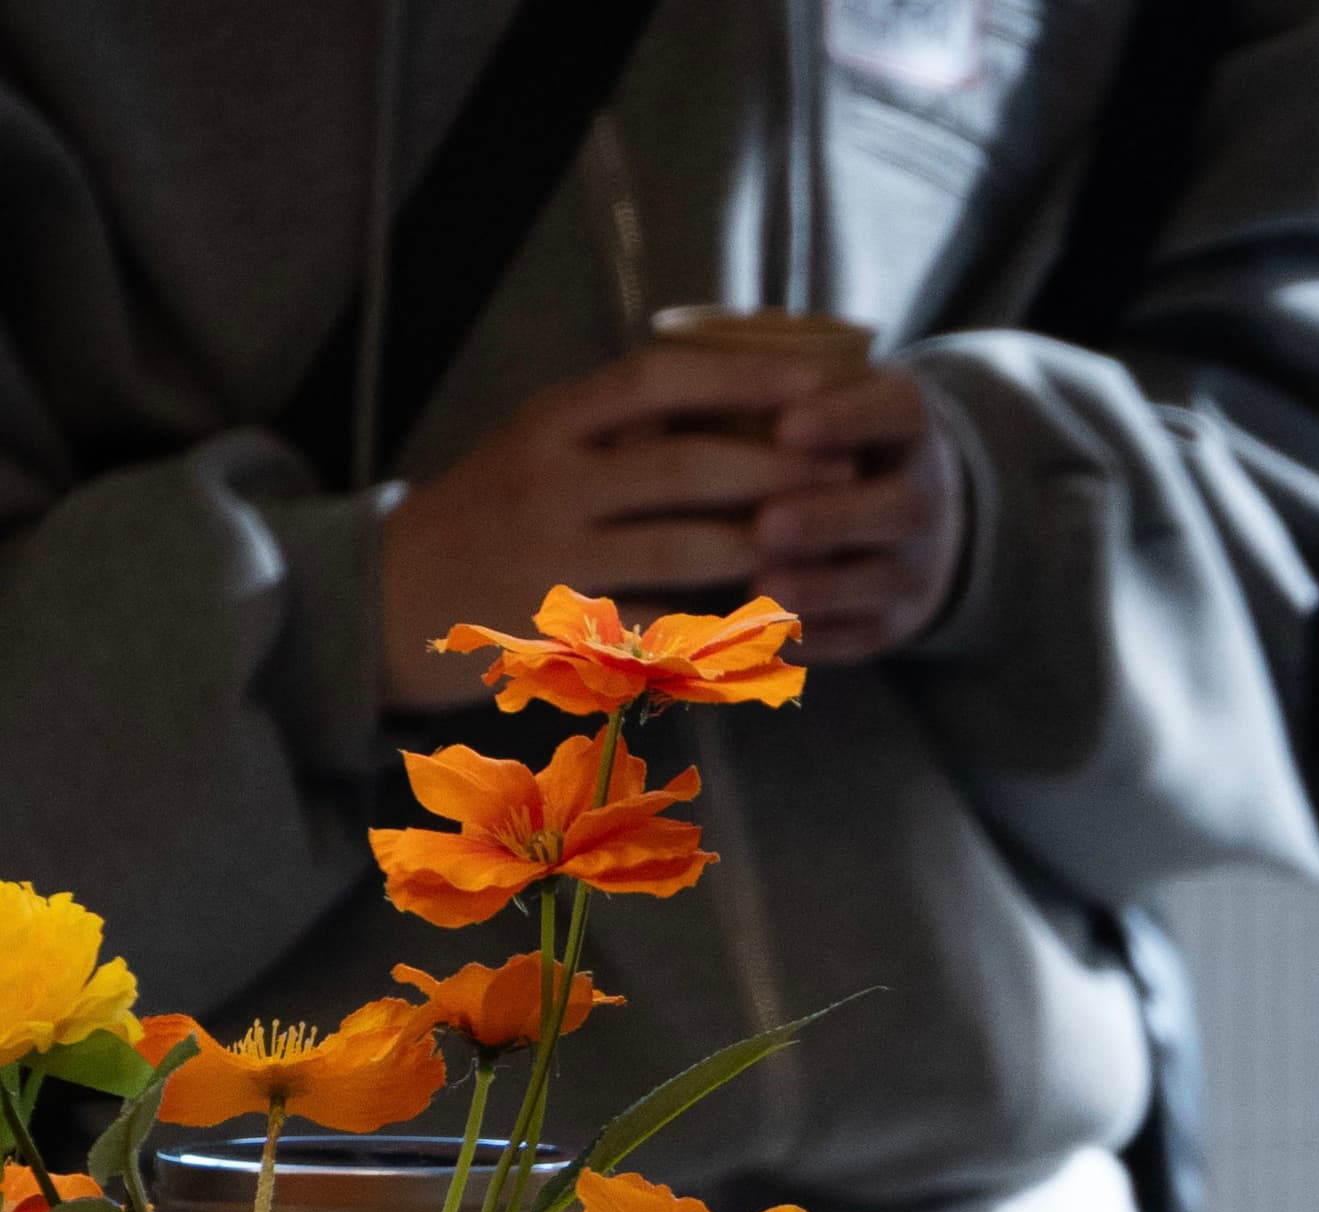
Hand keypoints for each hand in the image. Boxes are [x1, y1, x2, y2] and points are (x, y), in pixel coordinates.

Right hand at [378, 348, 855, 710]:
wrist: (380, 596)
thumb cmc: (482, 517)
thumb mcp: (535, 447)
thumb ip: (617, 428)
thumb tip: (728, 399)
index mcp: (551, 420)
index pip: (659, 379)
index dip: (743, 379)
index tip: (814, 382)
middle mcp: (551, 479)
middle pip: (682, 466)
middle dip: (773, 470)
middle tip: (843, 473)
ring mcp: (552, 558)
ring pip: (676, 549)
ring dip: (757, 550)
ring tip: (820, 547)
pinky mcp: (554, 629)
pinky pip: (652, 629)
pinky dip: (713, 630)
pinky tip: (765, 630)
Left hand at [757, 364, 969, 663]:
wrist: (905, 518)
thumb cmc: (834, 439)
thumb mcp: (832, 395)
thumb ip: (784, 383)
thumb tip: (683, 369)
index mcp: (909, 423)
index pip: (893, 411)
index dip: (844, 419)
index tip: (786, 425)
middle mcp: (926, 498)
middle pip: (894, 509)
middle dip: (829, 517)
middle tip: (768, 524)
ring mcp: (915, 568)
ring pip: (879, 582)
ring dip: (820, 588)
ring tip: (760, 590)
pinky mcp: (891, 625)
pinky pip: (858, 637)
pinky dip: (811, 639)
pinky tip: (758, 636)